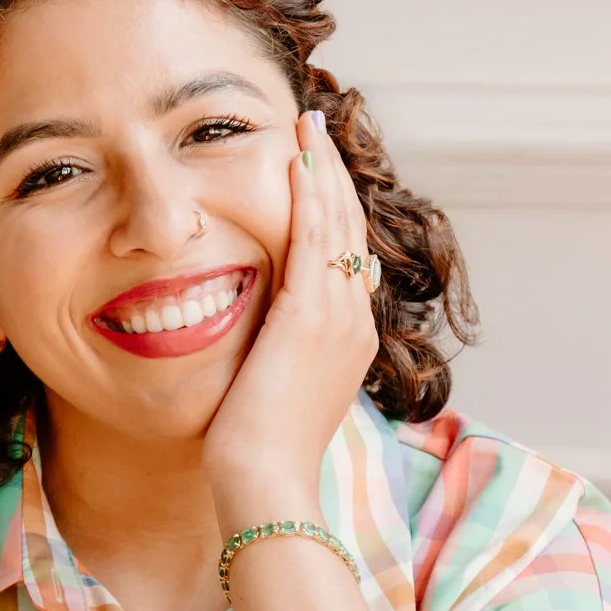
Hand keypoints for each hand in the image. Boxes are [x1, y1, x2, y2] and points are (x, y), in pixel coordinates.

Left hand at [203, 107, 377, 518]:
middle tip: (313, 130)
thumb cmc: (257, 453)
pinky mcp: (311, 314)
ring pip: (337, 222)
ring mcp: (340, 316)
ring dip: (321, 169)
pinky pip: (315, 236)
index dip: (330, 209)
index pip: (344, 255)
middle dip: (331, 176)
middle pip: (349, 228)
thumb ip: (273, 355)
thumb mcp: (274, 391)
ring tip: (306, 127)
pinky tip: (296, 158)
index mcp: (348, 338)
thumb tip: (255, 339)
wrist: (266, 483)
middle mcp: (355, 320)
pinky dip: (308, 192)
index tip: (313, 172)